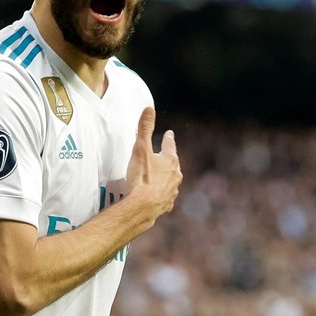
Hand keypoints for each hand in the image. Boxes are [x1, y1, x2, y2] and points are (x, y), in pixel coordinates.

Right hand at [125, 107, 181, 221]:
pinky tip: (157, 195)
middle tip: (166, 154)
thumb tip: (149, 108)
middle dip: (169, 158)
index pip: (170, 145)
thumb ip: (144, 128)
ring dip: (166, 177)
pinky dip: (162, 193)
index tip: (169, 134)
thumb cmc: (142, 177)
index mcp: (170, 160)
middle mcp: (175, 175)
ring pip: (171, 181)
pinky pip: (165, 196)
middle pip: (173, 164)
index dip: (167, 139)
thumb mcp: (141, 149)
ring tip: (160, 176)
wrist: (143, 207)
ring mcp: (172, 191)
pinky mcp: (166, 205)